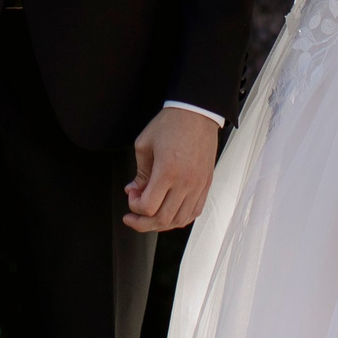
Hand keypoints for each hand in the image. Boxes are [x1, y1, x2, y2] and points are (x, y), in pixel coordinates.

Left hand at [126, 107, 219, 232]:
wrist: (197, 113)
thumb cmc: (171, 124)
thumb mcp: (144, 144)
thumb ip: (139, 173)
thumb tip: (134, 191)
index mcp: (167, 171)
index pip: (149, 207)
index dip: (134, 207)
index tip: (131, 196)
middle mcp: (186, 182)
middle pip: (163, 219)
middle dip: (142, 222)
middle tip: (132, 216)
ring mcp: (198, 185)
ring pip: (179, 220)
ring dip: (161, 224)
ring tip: (150, 217)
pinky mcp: (206, 184)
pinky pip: (194, 212)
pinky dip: (180, 218)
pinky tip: (169, 213)